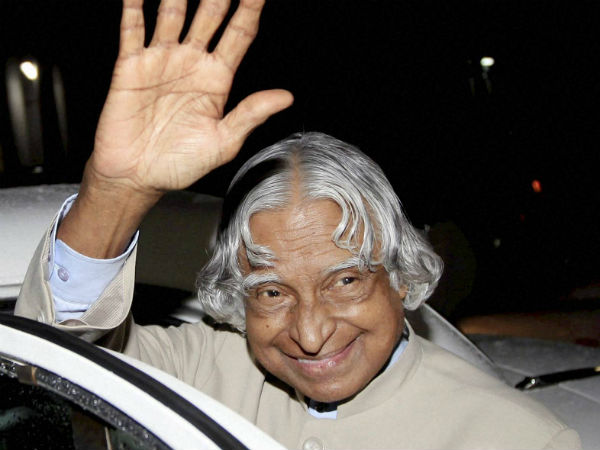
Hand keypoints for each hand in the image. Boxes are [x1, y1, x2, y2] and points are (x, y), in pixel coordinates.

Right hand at [91, 0, 292, 193]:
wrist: (137, 177)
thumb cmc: (180, 164)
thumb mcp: (223, 142)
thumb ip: (251, 115)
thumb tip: (286, 97)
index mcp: (217, 79)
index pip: (239, 33)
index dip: (250, 8)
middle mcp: (191, 63)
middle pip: (210, 15)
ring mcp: (161, 60)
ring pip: (173, 12)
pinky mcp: (130, 65)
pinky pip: (133, 28)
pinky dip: (134, 6)